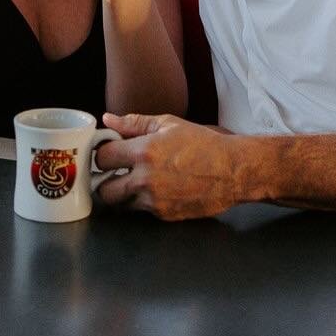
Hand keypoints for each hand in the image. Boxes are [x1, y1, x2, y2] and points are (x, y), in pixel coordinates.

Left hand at [93, 113, 253, 219]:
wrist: (232, 172)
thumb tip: (108, 120)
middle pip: (104, 190)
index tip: (109, 154)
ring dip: (123, 194)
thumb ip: (134, 123)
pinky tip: (156, 189)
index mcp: (144, 152)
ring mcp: (154, 201)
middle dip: (105, 181)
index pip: (102, 158)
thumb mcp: (168, 125)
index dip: (103, 155)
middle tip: (115, 173)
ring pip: (121, 204)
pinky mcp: (164, 215)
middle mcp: (145, 180)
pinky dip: (142, 202)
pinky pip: (141, 211)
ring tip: (135, 181)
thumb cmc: (202, 144)